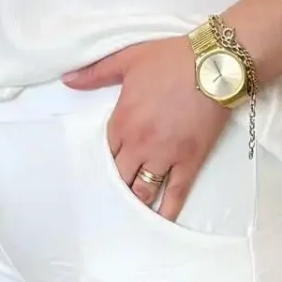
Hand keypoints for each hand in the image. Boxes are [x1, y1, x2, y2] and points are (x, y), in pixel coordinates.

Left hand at [64, 38, 229, 222]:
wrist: (215, 64)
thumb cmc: (171, 59)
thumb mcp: (127, 60)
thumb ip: (95, 74)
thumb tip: (66, 79)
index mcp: (122, 122)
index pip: (104, 153)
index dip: (103, 163)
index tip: (102, 173)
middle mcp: (140, 144)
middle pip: (119, 177)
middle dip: (115, 188)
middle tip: (111, 202)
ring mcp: (165, 155)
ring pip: (144, 189)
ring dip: (136, 203)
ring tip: (130, 216)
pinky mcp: (190, 161)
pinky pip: (176, 192)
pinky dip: (168, 210)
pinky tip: (161, 221)